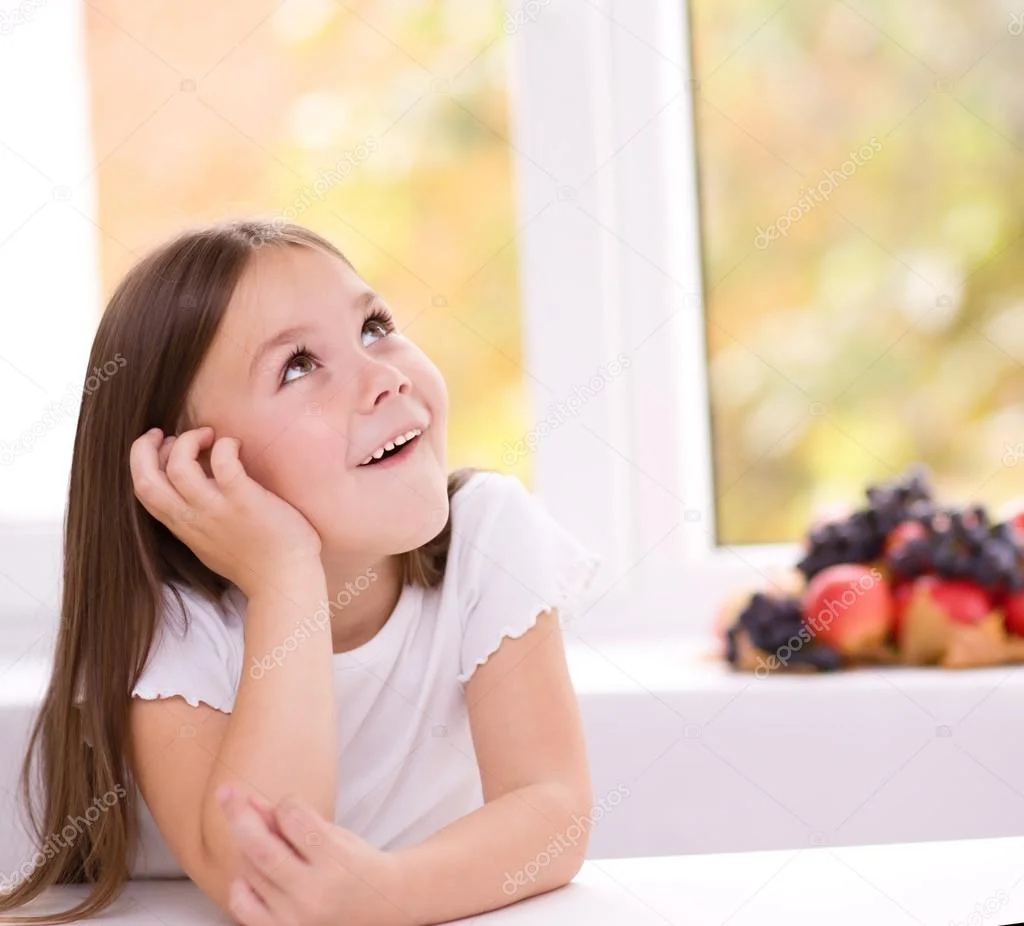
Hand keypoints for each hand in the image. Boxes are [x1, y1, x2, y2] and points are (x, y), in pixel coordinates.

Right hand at [130, 427, 322, 596]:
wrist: (284, 583)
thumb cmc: (257, 563)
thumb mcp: (212, 544)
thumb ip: (199, 520)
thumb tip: (199, 492)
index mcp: (184, 527)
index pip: (144, 491)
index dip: (143, 462)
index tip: (160, 446)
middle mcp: (193, 518)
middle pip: (145, 479)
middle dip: (144, 448)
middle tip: (165, 432)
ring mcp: (216, 510)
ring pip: (178, 466)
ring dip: (187, 441)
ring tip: (208, 435)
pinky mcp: (243, 500)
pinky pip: (223, 462)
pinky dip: (225, 445)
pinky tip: (235, 445)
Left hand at [218, 783, 413, 925]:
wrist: (382, 905)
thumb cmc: (358, 864)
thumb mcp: (335, 833)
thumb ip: (295, 819)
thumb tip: (251, 801)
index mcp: (336, 860)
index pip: (293, 817)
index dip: (287, 804)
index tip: (290, 806)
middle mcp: (313, 892)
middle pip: (261, 847)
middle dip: (239, 814)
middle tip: (226, 791)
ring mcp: (294, 917)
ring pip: (251, 870)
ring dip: (250, 848)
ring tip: (268, 844)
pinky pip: (242, 904)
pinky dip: (241, 882)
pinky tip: (252, 872)